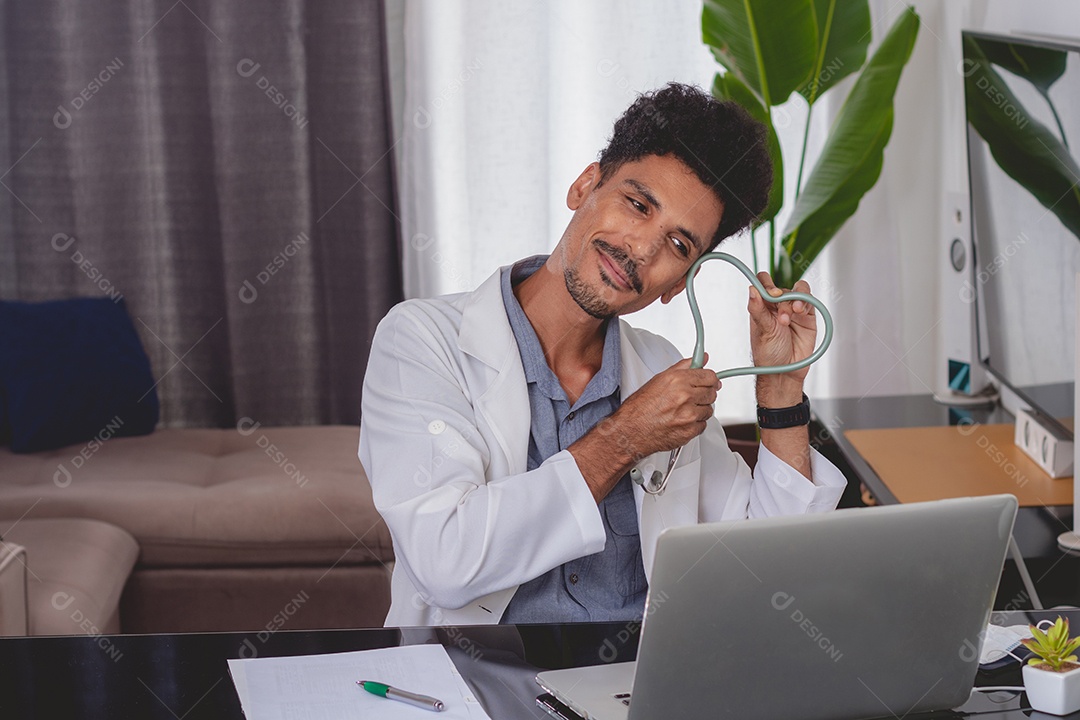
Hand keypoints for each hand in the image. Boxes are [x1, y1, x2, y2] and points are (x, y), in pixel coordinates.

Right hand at [610, 355, 719, 457]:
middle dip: (704, 394)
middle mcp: (685, 397)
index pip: (710, 376)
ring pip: (709, 410)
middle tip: (692, 396)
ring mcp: (689, 415)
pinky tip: (681, 420)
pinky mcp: (690, 431)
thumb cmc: (641, 407)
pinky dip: (695, 424)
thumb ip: (684, 367)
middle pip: (712, 393)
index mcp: (678, 381)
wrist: (632, 430)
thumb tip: (701, 359)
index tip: (709, 381)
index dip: (710, 379)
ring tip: (683, 410)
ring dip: (700, 410)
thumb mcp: (660, 379)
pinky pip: (702, 425)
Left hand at [749, 272, 815, 406]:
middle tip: (781, 313)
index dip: (766, 284)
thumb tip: (751, 290)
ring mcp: (793, 310)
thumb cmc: (769, 354)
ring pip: (798, 291)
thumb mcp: (762, 331)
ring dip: (795, 298)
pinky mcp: (807, 317)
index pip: (762, 284)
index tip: (770, 293)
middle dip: (782, 297)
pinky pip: (810, 302)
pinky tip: (801, 311)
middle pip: (782, 287)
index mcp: (762, 307)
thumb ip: (758, 309)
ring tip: (793, 313)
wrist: (785, 371)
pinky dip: (806, 302)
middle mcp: (777, 306)